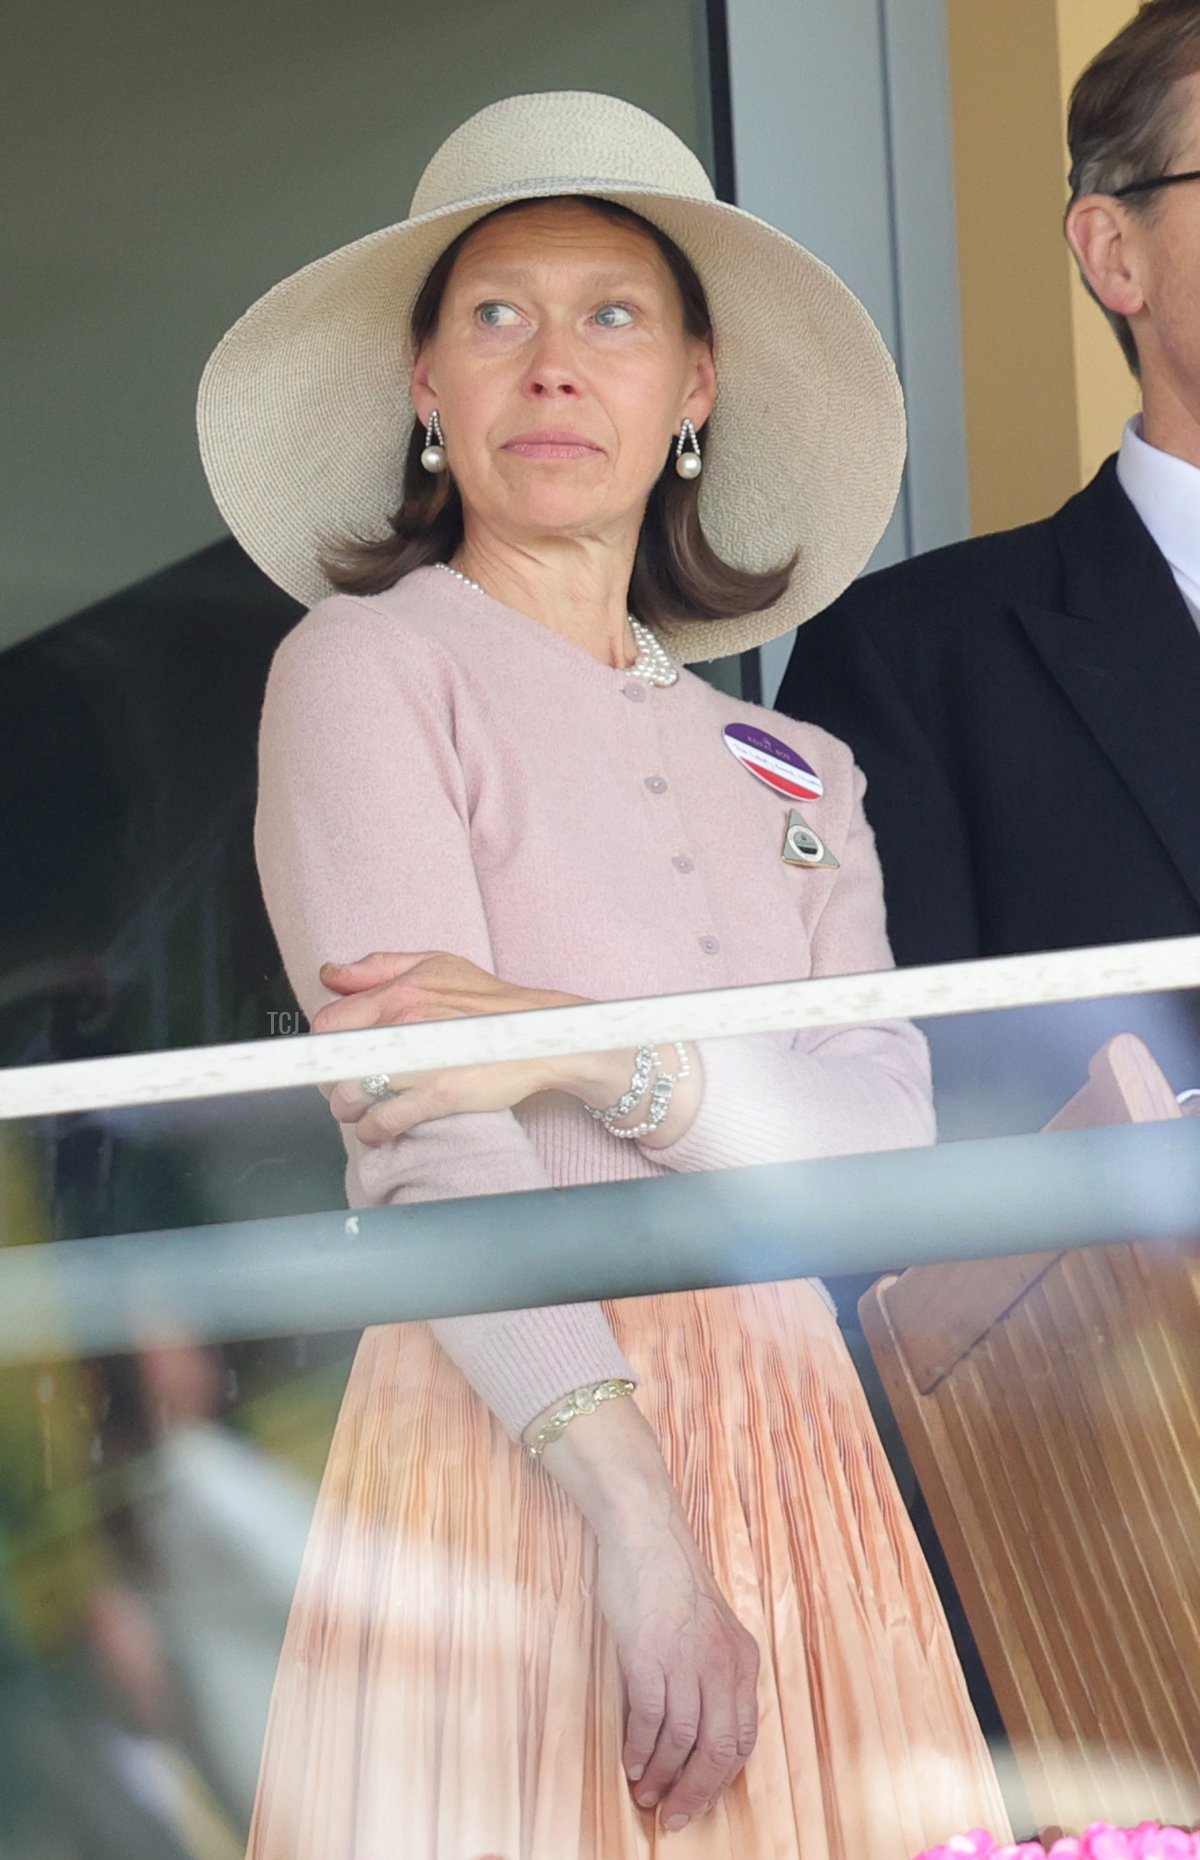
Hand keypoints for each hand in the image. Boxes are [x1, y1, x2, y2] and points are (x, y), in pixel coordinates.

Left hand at [313, 950, 586, 1143]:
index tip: (333, 1057)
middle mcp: (404, 1025)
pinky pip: (383, 1121)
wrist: (542, 1035)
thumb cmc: (491, 1002)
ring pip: (350, 1095)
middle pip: (332, 1063)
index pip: (328, 1023)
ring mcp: (419, 1062)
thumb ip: (378, 967)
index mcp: (399, 993)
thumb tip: (330, 974)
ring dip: (348, 1109)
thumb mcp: (436, 965)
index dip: (324, 1046)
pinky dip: (372, 1131)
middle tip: (348, 1085)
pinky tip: (378, 1129)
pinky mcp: (438, 1095)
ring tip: (361, 1110)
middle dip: (333, 1080)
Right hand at [596, 1515, 759, 1832]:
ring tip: (646, 1795)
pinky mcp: (649, 1656)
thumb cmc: (671, 1580)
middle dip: (696, 1793)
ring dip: (664, 1778)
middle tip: (674, 1817)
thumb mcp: (709, 1628)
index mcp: (742, 1660)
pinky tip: (632, 1762)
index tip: (700, 1800)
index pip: (744, 1738)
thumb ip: (710, 1672)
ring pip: (684, 1742)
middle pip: (719, 1750)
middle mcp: (722, 1664)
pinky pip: (651, 1721)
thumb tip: (696, 1730)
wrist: (646, 1533)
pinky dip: (641, 1750)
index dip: (721, 1779)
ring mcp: (686, 1661)